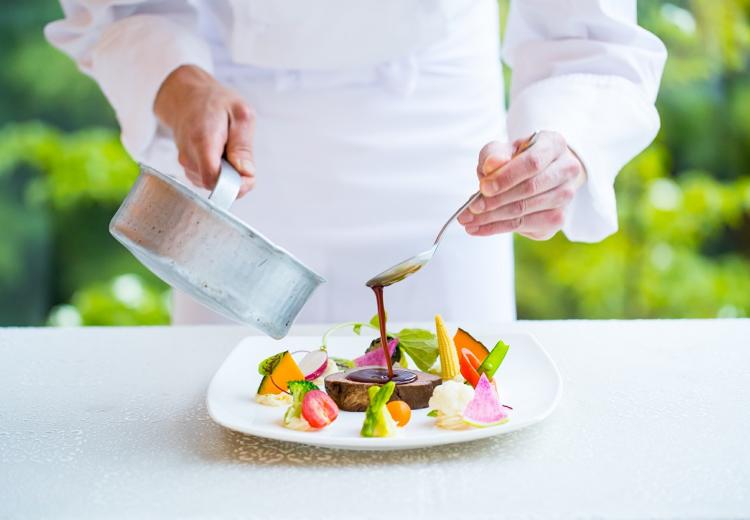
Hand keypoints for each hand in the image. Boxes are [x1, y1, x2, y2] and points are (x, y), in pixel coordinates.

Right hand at [154, 65, 255, 195]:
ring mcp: (186, 164)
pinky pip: (210, 180)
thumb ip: (243, 146)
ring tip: (226, 147)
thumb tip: (246, 173)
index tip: (247, 174)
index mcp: (202, 140)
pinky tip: (219, 152)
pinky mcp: (188, 168)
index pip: (213, 179)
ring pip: (214, 184)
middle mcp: (189, 156)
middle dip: (234, 177)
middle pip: (216, 184)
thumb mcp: (240, 114)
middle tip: (239, 152)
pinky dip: (220, 171)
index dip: (234, 185)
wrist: (187, 97)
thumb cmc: (215, 103)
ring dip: (228, 173)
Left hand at [457, 131, 585, 239]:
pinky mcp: (558, 219)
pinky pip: (525, 226)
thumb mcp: (502, 149)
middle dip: (495, 201)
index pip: (532, 163)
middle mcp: (567, 170)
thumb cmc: (516, 159)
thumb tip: (491, 166)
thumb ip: (494, 154)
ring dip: (493, 218)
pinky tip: (479, 228)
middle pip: (529, 189)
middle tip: (470, 209)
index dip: (506, 177)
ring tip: (468, 221)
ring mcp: (565, 196)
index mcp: (554, 145)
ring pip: (526, 211)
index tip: (483, 188)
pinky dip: (498, 228)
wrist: (536, 174)